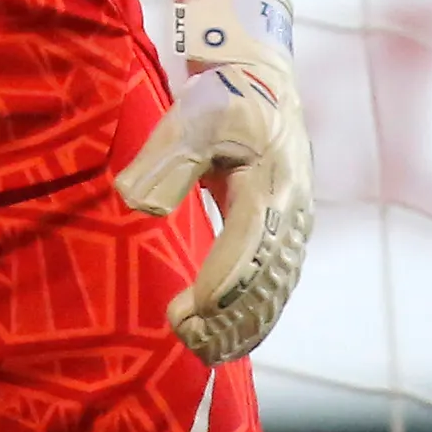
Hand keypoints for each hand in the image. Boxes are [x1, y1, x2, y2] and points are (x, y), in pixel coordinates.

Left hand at [115, 0, 313, 363]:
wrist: (263, 79)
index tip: (180, 317)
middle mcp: (292, 214)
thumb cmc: (223, 97)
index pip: (246, 256)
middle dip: (230, 323)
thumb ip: (166, 161)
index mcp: (272, 188)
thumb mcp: (192, 116)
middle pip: (267, 285)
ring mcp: (295, 225)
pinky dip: (256, 315)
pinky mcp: (288, 231)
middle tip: (186, 342)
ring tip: (204, 352)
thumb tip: (136, 205)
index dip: (216, 294)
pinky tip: (229, 338)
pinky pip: (277, 284)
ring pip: (276, 291)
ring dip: (244, 327)